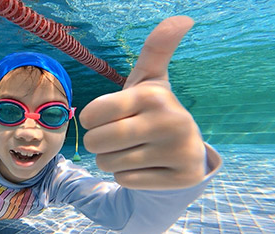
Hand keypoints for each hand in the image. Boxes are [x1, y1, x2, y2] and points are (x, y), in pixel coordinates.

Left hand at [79, 16, 206, 189]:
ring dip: (112, 161)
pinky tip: (147, 166)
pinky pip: (125, 181)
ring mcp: (178, 151)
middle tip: (118, 139)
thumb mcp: (149, 81)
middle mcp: (170, 120)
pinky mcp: (181, 178)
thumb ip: (156, 49)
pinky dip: (128, 177)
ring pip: (108, 164)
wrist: (183, 151)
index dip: (91, 120)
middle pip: (96, 143)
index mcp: (152, 94)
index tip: (108, 117)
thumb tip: (183, 17)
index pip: (91, 114)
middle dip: (98, 144)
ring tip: (134, 151)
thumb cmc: (152, 112)